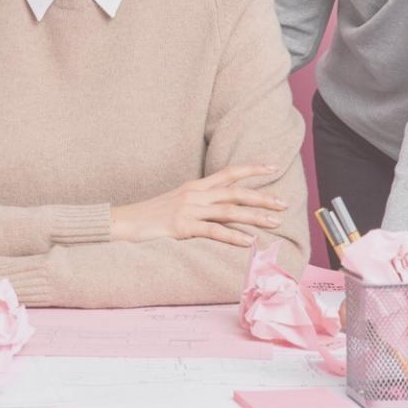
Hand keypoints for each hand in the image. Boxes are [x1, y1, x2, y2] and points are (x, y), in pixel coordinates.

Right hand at [109, 163, 287, 247]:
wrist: (123, 222)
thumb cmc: (151, 215)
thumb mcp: (177, 202)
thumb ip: (199, 202)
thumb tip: (222, 207)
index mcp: (196, 186)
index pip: (229, 172)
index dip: (252, 168)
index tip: (273, 166)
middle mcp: (195, 194)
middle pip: (235, 192)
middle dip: (262, 197)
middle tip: (284, 203)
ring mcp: (188, 210)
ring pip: (229, 210)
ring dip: (254, 216)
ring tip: (275, 222)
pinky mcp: (181, 227)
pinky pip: (212, 231)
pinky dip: (233, 236)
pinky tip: (248, 241)